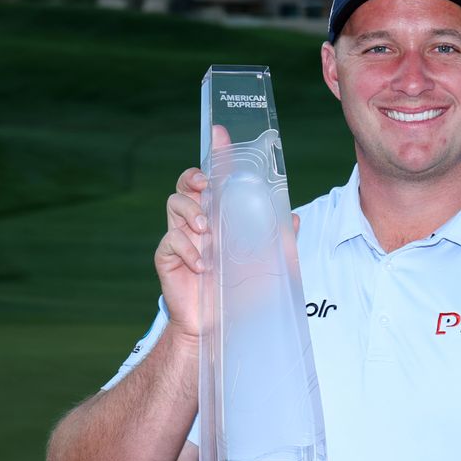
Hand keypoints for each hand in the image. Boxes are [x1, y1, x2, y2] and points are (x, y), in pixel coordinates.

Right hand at [154, 126, 300, 341]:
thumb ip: (280, 241)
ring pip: (175, 204)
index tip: (219, 133)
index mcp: (220, 216)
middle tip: (208, 187)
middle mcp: (198, 221)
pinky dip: (188, 250)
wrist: (217, 326)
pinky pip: (170, 240)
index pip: (216, 179)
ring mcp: (181, 237)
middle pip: (186, 184)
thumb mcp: (268, 266)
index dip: (216, 154)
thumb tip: (292, 217)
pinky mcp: (168, 257)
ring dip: (191, 212)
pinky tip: (204, 266)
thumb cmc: (240, 293)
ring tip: (208, 231)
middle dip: (194, 177)